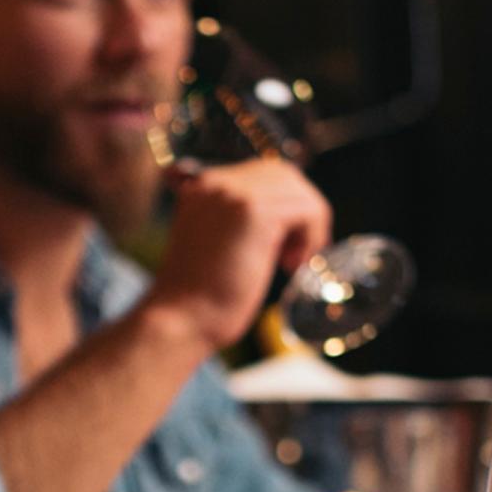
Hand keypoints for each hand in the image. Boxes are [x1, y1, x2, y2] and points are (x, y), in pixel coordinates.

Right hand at [144, 158, 331, 349]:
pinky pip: (308, 209)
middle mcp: (215, 181)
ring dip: (308, 226)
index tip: (281, 246)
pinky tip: (291, 265)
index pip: (261, 174)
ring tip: (290, 262)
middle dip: (300, 210)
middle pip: (284, 174)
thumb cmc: (198, 294)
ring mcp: (234, 192)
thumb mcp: (214, 241)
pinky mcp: (254, 211)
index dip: (282, 205)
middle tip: (292, 253)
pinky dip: (312, 237)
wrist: (180, 317)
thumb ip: (237, 218)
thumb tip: (285, 215)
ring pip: (299, 190)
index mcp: (201, 184)